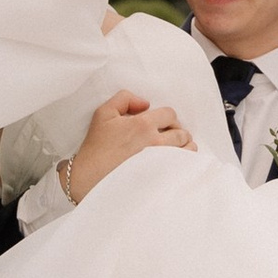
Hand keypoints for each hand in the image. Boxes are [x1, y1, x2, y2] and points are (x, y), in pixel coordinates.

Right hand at [63, 90, 194, 201]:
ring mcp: (161, 162)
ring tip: (175, 151)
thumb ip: (125, 99)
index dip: (166, 117)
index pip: (170, 114)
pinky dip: (184, 163)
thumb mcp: (103, 113)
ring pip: (187, 150)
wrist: (90, 177)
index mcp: (143, 124)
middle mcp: (156, 142)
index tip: (160, 124)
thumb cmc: (96, 146)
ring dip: (184, 148)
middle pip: (182, 132)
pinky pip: (184, 168)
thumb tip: (145, 103)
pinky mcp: (162, 178)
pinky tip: (174, 164)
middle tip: (168, 137)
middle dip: (177, 132)